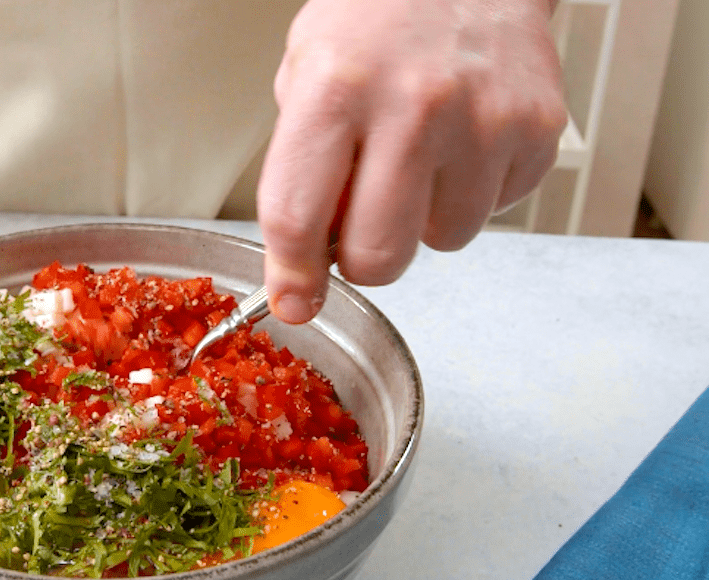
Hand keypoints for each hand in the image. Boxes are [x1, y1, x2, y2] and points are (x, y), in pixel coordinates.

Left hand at [258, 0, 566, 322]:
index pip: (298, 217)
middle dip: (362, 259)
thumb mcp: (306, 71)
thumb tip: (304, 263)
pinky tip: (460, 142)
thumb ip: (301, 166)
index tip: (295, 301)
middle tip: (361, 226)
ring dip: (423, 220)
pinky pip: (494, 210)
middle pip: (378, 256)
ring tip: (420, 158)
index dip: (292, 276)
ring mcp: (483, 120)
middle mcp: (414, 105)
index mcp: (337, 88)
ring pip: (442, 241)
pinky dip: (471, 192)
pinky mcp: (537, 130)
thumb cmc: (378, 18)